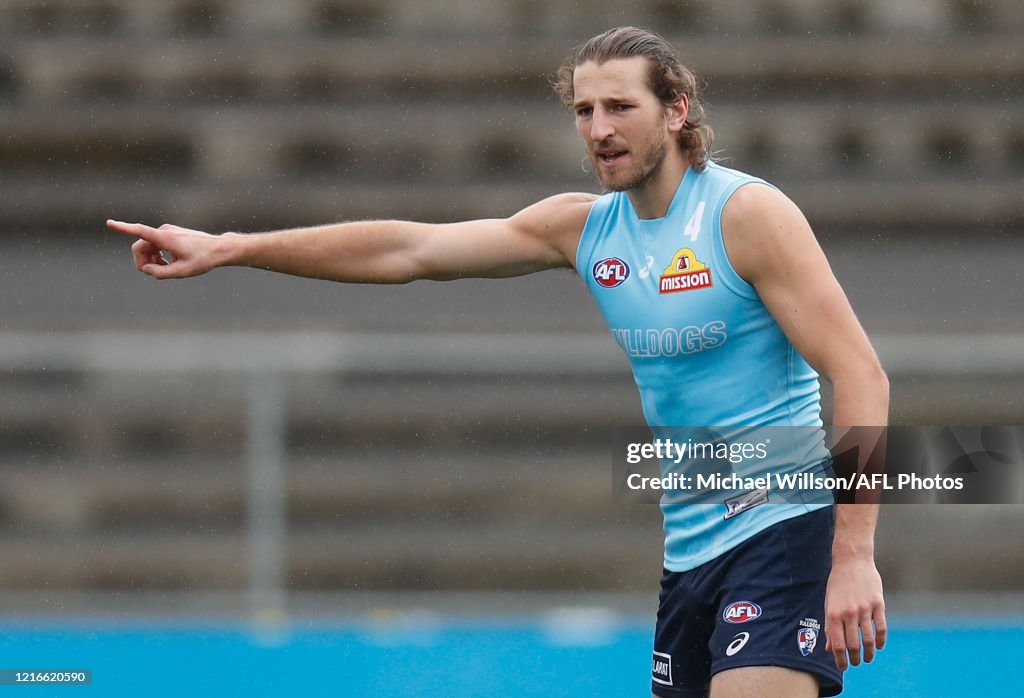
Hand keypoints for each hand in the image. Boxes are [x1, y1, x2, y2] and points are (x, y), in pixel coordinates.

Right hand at [106, 220, 226, 278]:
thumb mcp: (182, 271)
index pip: (140, 231)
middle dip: (143, 261)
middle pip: (140, 247)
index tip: (109, 223)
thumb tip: (146, 269)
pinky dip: (157, 256)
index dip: (123, 228)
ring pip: (147, 247)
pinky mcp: (170, 234)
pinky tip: (168, 264)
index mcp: (165, 238)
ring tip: (166, 269)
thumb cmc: (203, 260)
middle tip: (155, 273)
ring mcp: (166, 231)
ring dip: (151, 260)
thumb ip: (161, 273)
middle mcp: (163, 231)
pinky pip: (155, 246)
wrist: (219, 249)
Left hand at [824, 557, 886, 670]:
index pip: (837, 644)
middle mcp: (848, 613)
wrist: (852, 561)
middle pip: (853, 644)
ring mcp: (864, 609)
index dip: (840, 659)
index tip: (842, 667)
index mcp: (833, 613)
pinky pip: (881, 628)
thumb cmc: (838, 583)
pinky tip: (879, 646)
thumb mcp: (828, 603)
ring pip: (869, 639)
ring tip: (867, 658)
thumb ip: (830, 626)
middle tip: (856, 663)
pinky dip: (881, 640)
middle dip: (854, 658)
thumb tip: (829, 648)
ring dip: (869, 653)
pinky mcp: (878, 604)